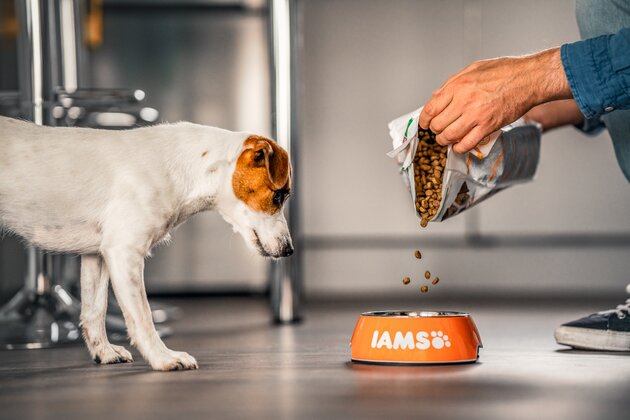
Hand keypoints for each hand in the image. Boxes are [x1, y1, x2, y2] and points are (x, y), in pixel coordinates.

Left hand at [419, 48, 572, 153]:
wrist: (529, 79)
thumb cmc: (505, 71)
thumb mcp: (472, 69)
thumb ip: (452, 84)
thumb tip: (436, 97)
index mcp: (458, 86)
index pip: (430, 109)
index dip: (424, 119)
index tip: (425, 123)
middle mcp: (464, 101)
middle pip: (438, 125)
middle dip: (435, 130)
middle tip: (438, 130)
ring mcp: (476, 115)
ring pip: (449, 136)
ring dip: (444, 141)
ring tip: (446, 139)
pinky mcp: (488, 126)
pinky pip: (467, 144)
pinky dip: (459, 148)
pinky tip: (459, 145)